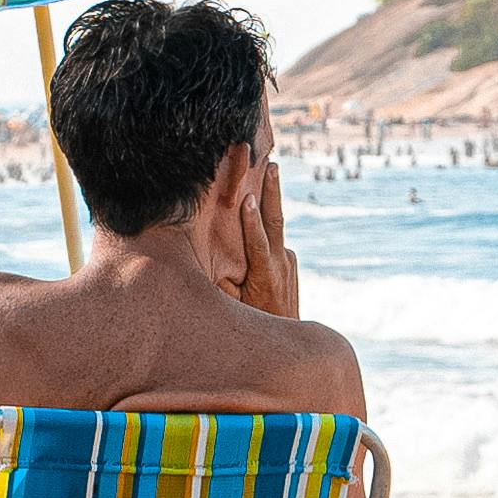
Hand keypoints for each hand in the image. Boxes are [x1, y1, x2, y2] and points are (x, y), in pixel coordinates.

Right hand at [223, 159, 300, 318]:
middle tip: (272, 164)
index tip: (248, 199)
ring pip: (275, 226)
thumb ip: (223, 285)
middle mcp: (281, 264)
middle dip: (273, 191)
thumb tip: (207, 262)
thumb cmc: (252, 322)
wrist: (287, 333)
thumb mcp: (235, 309)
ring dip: (271, 195)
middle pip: (276, 222)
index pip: (258, 244)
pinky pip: (273, 238)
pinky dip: (264, 220)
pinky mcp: (290, 259)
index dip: (252, 221)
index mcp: (265, 275)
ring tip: (269, 166)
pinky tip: (258, 198)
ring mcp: (289, 260)